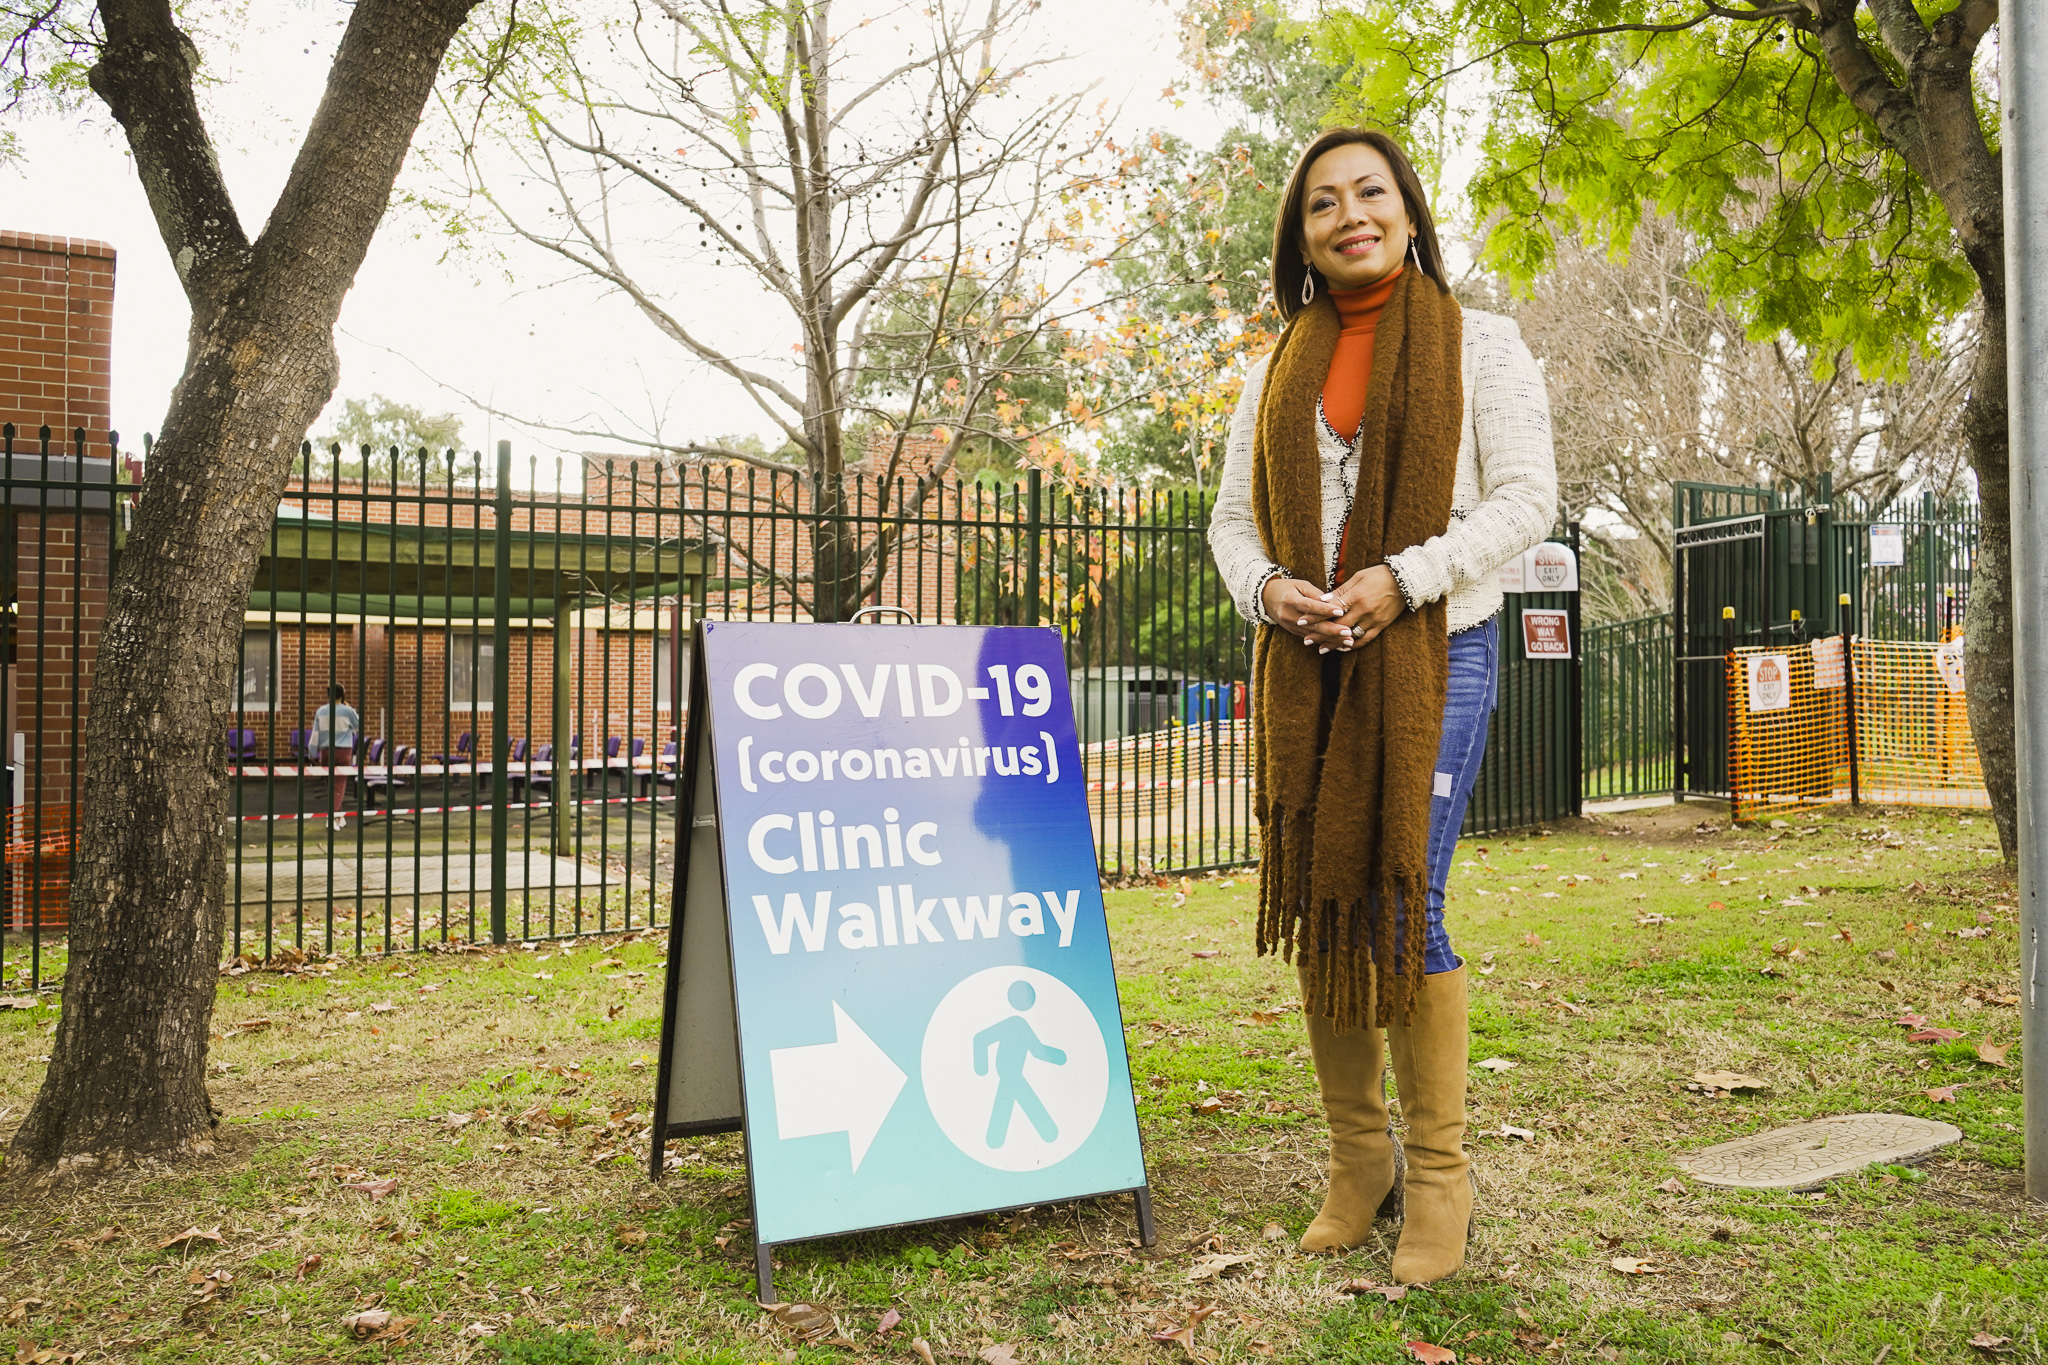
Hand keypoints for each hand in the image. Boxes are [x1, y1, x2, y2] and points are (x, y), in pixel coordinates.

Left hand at [1259, 568, 1403, 653]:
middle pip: (1338, 626)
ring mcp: (1373, 619)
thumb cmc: (1379, 575)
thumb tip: (1322, 599)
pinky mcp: (1381, 626)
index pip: (1331, 609)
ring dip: (1334, 644)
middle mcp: (1364, 610)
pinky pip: (1365, 639)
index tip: (1302, 622)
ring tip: (1321, 649)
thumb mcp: (1358, 577)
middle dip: (1320, 633)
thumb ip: (1340, 590)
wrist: (1406, 581)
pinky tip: (1341, 649)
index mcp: (1356, 596)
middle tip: (1306, 640)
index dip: (1315, 616)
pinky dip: (1352, 645)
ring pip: (1350, 636)